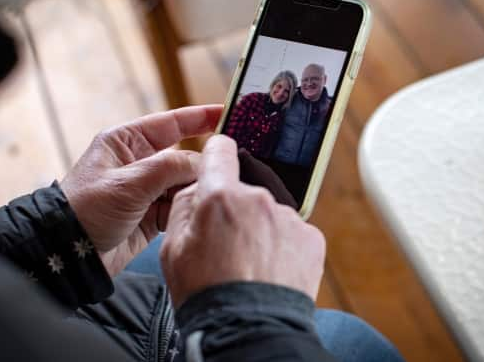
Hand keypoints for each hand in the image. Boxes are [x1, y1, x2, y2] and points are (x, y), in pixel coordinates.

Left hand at [60, 105, 221, 275]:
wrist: (69, 255)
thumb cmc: (85, 210)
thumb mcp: (128, 183)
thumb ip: (169, 168)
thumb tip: (204, 161)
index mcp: (126, 142)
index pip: (171, 123)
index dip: (200, 117)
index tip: (229, 113)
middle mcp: (139, 162)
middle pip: (183, 155)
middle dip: (203, 162)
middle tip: (227, 166)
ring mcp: (147, 189)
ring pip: (185, 182)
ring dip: (196, 189)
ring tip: (212, 193)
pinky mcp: (152, 215)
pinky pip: (180, 206)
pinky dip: (189, 208)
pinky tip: (198, 211)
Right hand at [160, 135, 325, 307]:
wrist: (249, 333)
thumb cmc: (206, 295)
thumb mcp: (173, 250)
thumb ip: (184, 206)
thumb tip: (198, 188)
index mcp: (221, 196)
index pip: (220, 151)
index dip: (216, 153)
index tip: (218, 156)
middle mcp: (259, 199)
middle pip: (244, 189)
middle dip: (235, 207)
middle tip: (226, 244)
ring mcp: (289, 218)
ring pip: (269, 212)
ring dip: (260, 228)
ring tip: (249, 264)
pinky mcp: (311, 238)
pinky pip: (291, 232)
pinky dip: (281, 245)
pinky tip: (269, 269)